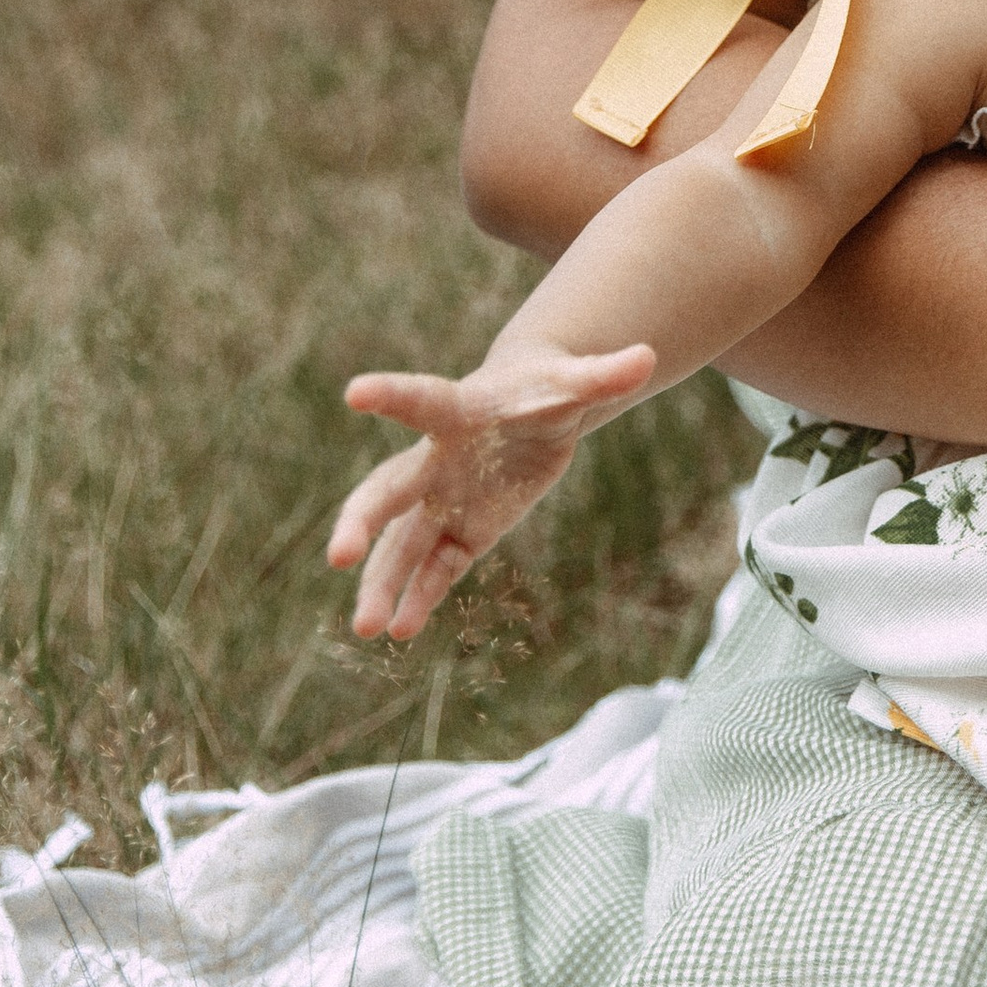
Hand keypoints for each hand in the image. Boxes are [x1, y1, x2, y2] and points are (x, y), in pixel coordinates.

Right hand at [326, 341, 656, 641]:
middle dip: (362, 522)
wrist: (534, 409)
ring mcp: (443, 500)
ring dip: (383, 584)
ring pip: (403, 545)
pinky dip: (422, 596)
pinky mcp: (462, 531)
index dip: (391, 393)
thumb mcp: (576, 383)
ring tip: (366, 630)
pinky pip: (436, 568)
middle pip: (388, 491)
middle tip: (339, 556)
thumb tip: (647, 356)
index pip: (422, 400)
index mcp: (458, 410)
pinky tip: (402, 631)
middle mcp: (436, 460)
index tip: (355, 392)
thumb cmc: (547, 386)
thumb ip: (604, 375)